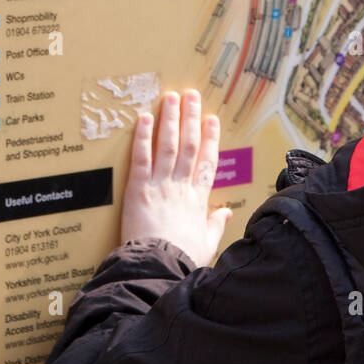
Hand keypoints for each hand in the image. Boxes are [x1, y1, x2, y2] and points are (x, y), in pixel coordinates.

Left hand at [121, 89, 231, 266]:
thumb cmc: (182, 259)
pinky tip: (143, 118)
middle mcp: (181, 186)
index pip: (207, 161)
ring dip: (170, 119)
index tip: (212, 120)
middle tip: (191, 96)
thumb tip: (226, 214)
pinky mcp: (138, 189)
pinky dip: (143, 137)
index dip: (211, 138)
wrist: (159, 266)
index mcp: (199, 199)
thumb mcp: (206, 244)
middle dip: (191, 118)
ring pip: (168, 145)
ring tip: (171, 98)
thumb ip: (215, 225)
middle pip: (190, 145)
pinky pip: (141, 157)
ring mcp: (160, 185)